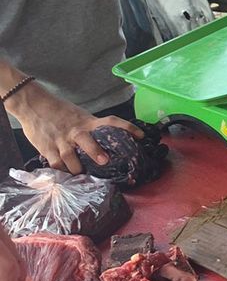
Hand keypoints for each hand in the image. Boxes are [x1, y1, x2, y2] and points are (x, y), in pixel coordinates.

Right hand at [6, 81, 142, 173]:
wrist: (32, 104)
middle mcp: (76, 131)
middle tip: (104, 161)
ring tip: (82, 175)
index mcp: (87, 122)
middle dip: (95, 151)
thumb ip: (91, 129)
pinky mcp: (47, 148)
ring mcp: (61, 140)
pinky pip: (56, 164)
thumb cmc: (59, 112)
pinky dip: (62, 172)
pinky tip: (66, 176)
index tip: (141, 135)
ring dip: (77, 169)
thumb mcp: (79, 116)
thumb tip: (109, 143)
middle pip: (87, 141)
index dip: (127, 127)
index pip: (111, 122)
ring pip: (69, 158)